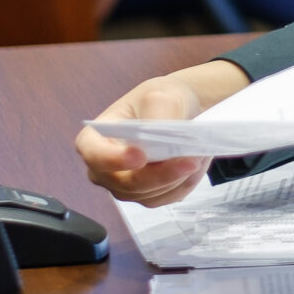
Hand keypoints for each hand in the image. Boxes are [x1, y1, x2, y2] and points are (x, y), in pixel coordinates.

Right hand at [74, 57, 253, 204]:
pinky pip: (167, 197)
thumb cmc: (159, 99)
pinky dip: (185, 182)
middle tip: (191, 160)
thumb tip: (159, 140)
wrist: (179, 110)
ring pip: (150, 193)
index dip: (113, 160)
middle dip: (161, 174)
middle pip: (126, 184)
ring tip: (199, 153)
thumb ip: (156, 115)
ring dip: (178, 177)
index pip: (94, 155)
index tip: (140, 156)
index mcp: (94, 140)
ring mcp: (125, 186)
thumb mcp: (159, 96)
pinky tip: (196, 162)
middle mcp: (104, 169)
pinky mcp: (149, 195)